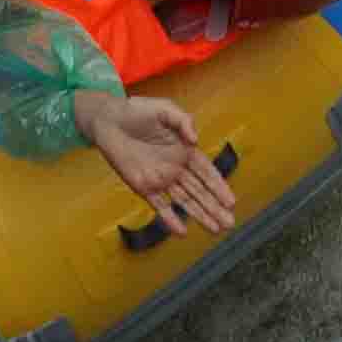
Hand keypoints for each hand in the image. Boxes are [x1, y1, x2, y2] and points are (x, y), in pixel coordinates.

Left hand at [90, 94, 236, 237]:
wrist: (109, 121)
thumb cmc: (137, 111)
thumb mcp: (165, 109)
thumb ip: (183, 121)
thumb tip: (196, 140)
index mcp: (184, 150)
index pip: (206, 172)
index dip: (219, 186)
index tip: (231, 201)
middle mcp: (176, 168)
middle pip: (200, 191)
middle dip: (215, 207)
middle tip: (229, 223)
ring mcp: (161, 180)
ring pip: (185, 201)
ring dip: (200, 215)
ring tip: (216, 229)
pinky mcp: (144, 187)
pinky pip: (159, 206)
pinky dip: (170, 219)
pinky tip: (182, 232)